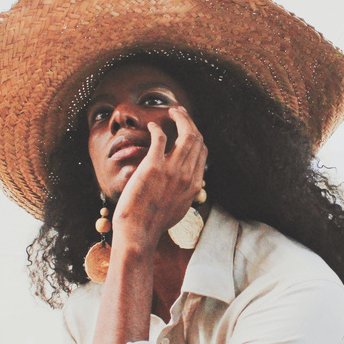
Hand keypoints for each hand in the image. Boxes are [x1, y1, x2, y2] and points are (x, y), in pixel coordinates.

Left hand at [113, 106, 208, 248]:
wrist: (139, 231)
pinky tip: (152, 127)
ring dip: (179, 118)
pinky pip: (161, 138)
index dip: (197, 135)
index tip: (187, 128)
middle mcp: (187, 175)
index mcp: (194, 184)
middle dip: (189, 121)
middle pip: (197, 139)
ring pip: (186, 134)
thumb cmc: (154, 222)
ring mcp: (172, 170)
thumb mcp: (179, 208)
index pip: (203, 151)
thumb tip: (187, 188)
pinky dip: (157, 129)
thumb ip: (185, 193)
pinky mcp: (153, 166)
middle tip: (179, 112)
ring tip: (171, 112)